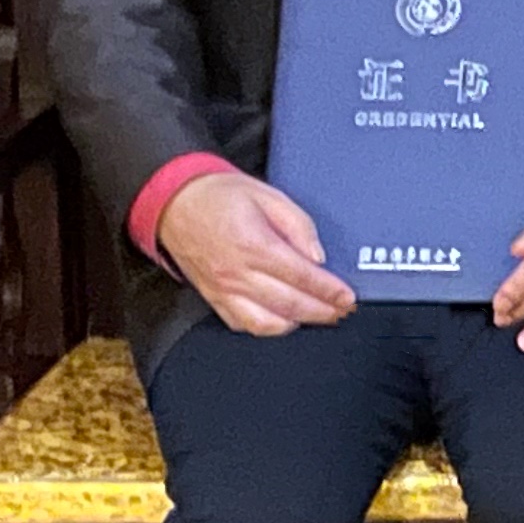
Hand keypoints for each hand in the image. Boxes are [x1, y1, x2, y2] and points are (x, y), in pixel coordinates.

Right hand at [157, 170, 356, 335]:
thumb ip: (298, 225)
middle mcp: (238, 273)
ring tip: (319, 316)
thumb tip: (317, 257)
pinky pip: (243, 324)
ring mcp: (224, 290)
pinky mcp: (214, 298)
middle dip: (322, 311)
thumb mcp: (267, 195)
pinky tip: (285, 320)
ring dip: (298, 323)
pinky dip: (268, 327)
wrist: (176, 203)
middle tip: (342, 311)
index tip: (347, 297)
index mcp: (254, 244)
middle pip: (290, 303)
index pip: (302, 275)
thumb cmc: (219, 196)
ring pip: (268, 322)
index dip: (329, 290)